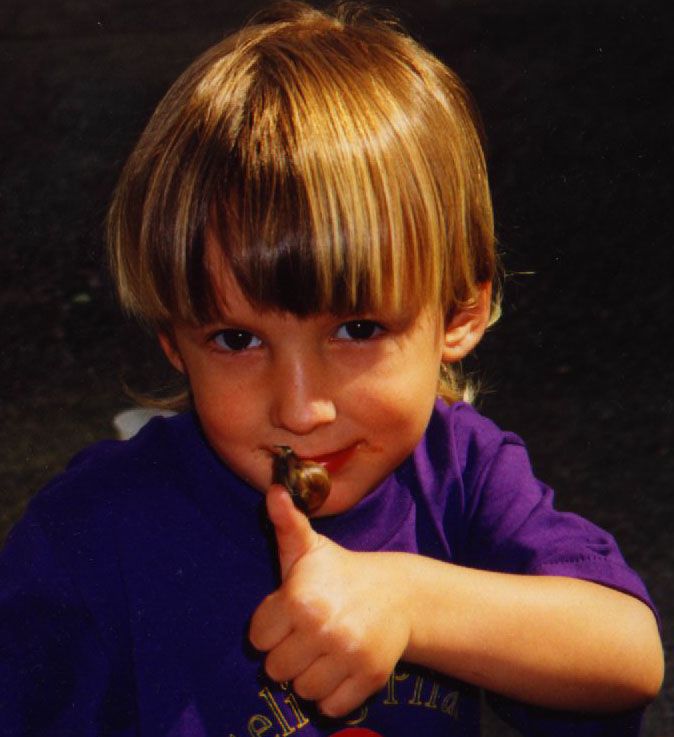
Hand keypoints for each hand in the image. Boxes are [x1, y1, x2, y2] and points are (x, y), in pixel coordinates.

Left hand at [249, 485, 410, 716]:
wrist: (397, 593)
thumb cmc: (340, 571)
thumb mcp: (310, 547)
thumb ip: (286, 524)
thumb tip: (273, 490)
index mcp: (300, 597)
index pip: (258, 638)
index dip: (272, 626)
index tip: (291, 613)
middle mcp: (322, 627)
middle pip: (276, 669)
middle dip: (289, 652)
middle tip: (310, 632)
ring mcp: (348, 655)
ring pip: (302, 689)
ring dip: (311, 674)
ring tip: (326, 648)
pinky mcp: (370, 678)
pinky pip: (331, 706)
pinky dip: (333, 694)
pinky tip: (341, 667)